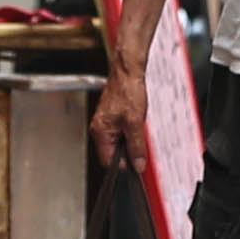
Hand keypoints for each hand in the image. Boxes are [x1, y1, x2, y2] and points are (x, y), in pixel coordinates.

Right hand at [94, 51, 150, 173]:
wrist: (127, 73)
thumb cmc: (127, 91)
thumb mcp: (135, 123)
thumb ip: (137, 146)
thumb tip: (138, 164)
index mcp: (100, 132)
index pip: (108, 161)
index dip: (124, 165)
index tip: (136, 164)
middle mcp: (99, 129)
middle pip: (113, 153)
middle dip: (128, 152)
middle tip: (140, 145)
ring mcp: (104, 123)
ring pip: (117, 143)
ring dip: (129, 141)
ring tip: (137, 128)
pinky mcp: (111, 118)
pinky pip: (119, 133)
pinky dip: (129, 132)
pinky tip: (135, 124)